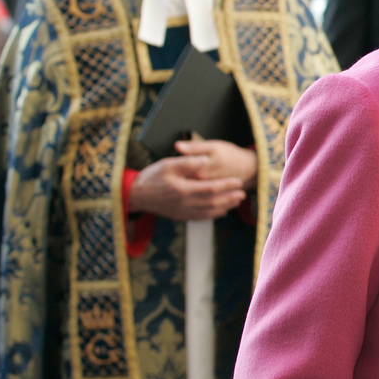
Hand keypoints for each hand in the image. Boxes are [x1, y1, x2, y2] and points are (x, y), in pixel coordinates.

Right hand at [128, 140, 256, 219]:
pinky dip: (213, 215)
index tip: (238, 181)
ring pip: (208, 212)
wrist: (135, 195)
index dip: (226, 185)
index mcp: (183, 190)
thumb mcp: (167, 164)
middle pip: (213, 202)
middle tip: (243, 194)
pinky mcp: (180, 216)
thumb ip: (187, 162)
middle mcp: (184, 203)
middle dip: (229, 198)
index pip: (210, 188)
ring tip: (237, 202)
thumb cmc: (151, 177)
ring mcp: (182, 212)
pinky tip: (221, 211)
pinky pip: (200, 218)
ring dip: (225, 207)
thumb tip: (204, 160)